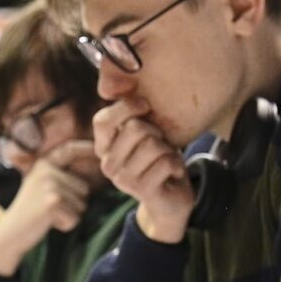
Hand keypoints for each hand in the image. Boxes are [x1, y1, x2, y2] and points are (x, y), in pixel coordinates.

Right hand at [0, 140, 94, 276]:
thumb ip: (61, 176)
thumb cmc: (30, 212)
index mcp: (43, 164)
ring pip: (82, 204)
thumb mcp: (42, 186)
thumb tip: (92, 172)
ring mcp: (49, 185)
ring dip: (70, 215)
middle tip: (50, 209)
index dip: (86, 148)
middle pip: (84, 188)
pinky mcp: (53, 202)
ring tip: (48, 215)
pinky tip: (48, 223)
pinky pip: (76, 218)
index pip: (70, 150)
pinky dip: (66, 225)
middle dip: (74, 204)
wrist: (10, 233)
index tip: (99, 151)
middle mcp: (46, 170)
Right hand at [92, 98, 193, 243]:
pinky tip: (173, 173)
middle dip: (156, 131)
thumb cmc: (158, 161)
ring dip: (169, 150)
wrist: (170, 200)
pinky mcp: (141, 190)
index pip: (103, 120)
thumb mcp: (144, 135)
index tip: (146, 106)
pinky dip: (178, 164)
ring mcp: (122, 179)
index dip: (126, 107)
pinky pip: (167, 162)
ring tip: (166, 160)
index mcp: (104, 148)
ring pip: (153, 145)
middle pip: (134, 128)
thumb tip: (125, 81)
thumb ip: (133, 116)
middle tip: (160, 145)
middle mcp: (107, 164)